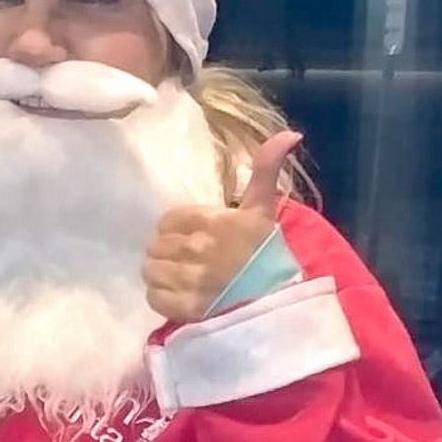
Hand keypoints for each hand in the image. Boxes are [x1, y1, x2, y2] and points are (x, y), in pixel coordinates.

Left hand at [143, 130, 302, 324]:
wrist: (277, 302)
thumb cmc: (268, 254)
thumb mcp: (264, 209)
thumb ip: (266, 169)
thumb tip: (290, 133)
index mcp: (212, 221)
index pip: (168, 221)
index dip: (176, 230)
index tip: (191, 239)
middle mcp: (197, 248)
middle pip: (156, 246)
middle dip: (168, 252)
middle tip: (186, 260)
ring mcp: (189, 280)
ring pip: (151, 270)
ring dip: (163, 274)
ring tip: (180, 278)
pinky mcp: (183, 308)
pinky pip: (154, 297)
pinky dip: (163, 297)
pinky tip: (180, 296)